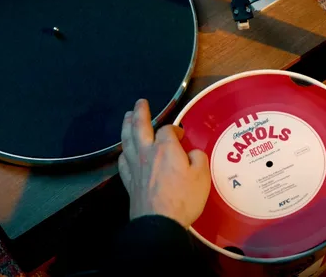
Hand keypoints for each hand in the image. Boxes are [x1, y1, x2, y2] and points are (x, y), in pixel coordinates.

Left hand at [119, 99, 210, 227]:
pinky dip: (124, 152)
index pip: (168, 130)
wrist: (159, 222)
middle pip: (140, 126)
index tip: (181, 135)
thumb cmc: (183, 198)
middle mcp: (147, 152)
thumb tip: (191, 153)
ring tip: (127, 116)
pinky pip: (123, 161)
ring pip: (127, 140)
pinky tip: (125, 151)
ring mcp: (135, 167)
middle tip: (140, 102)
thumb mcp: (202, 176)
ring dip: (127, 126)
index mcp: (166, 148)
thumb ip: (198, 158)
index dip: (175, 129)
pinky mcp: (129, 181)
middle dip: (141, 112)